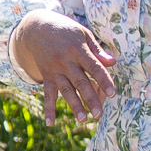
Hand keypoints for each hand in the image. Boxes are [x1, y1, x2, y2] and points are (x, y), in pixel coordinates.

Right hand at [11, 9, 115, 124]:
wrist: (37, 27)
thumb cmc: (65, 30)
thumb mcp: (83, 34)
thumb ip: (97, 50)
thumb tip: (112, 62)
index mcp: (78, 50)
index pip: (94, 67)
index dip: (104, 80)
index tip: (113, 93)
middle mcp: (65, 61)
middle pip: (80, 82)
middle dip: (90, 98)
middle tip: (99, 114)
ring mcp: (54, 70)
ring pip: (66, 90)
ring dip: (74, 105)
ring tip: (83, 119)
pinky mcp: (46, 76)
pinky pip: (47, 94)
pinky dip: (49, 109)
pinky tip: (50, 123)